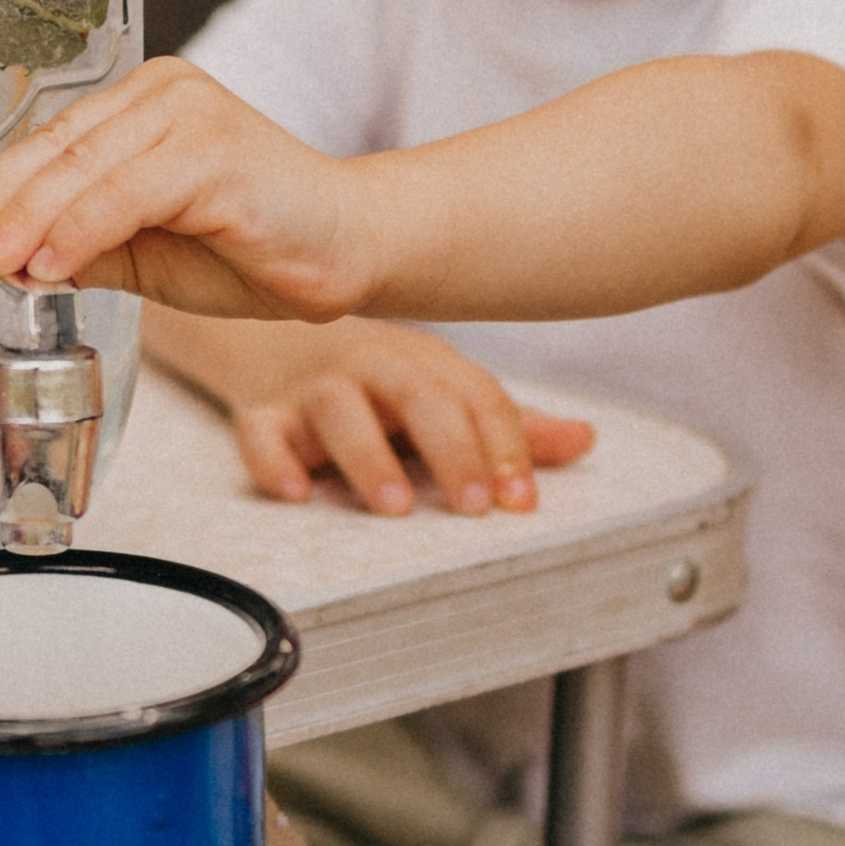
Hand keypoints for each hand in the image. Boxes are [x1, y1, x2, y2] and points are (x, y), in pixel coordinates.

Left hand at [0, 59, 365, 318]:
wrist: (351, 249)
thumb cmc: (254, 247)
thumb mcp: (144, 252)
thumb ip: (78, 247)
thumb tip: (0, 260)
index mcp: (142, 104)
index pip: (48, 144)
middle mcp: (163, 92)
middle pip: (55, 152)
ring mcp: (190, 115)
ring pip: (81, 172)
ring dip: (23, 222)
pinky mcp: (215, 150)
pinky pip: (127, 195)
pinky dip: (79, 231)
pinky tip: (44, 265)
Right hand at [216, 323, 593, 518]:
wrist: (277, 339)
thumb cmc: (378, 380)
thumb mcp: (444, 391)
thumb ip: (509, 425)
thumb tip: (585, 440)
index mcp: (427, 363)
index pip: (477, 397)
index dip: (504, 447)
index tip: (522, 500)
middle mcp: (374, 368)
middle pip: (417, 394)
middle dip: (450, 448)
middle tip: (474, 505)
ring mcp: (314, 388)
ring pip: (339, 409)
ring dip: (368, 457)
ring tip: (395, 507)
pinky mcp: (262, 413)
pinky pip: (259, 431)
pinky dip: (272, 460)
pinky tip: (295, 492)